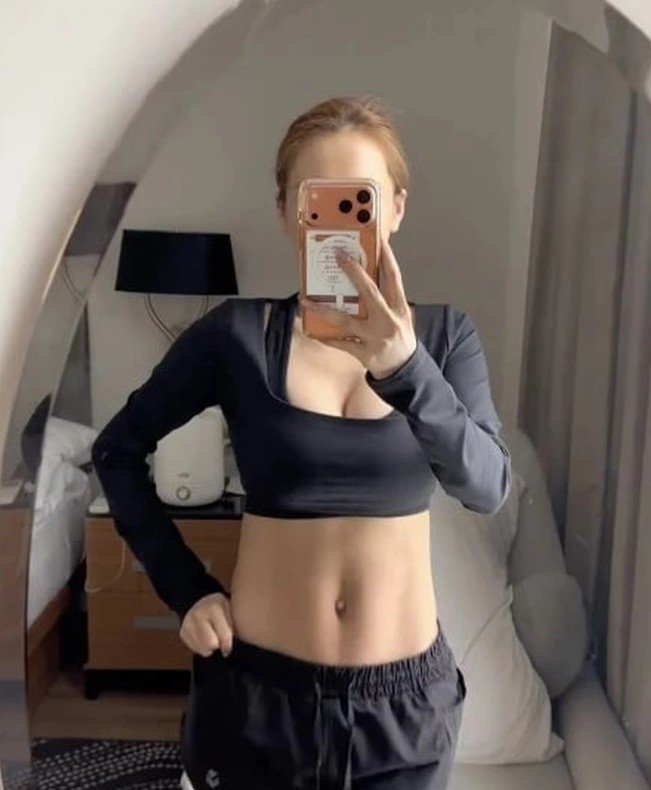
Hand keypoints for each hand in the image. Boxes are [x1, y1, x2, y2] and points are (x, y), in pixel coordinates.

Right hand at [179, 592, 233, 657]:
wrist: (199, 599)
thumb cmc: (219, 606)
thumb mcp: (231, 608)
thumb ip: (235, 624)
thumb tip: (242, 640)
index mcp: (214, 608)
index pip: (224, 636)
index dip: (228, 644)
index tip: (229, 646)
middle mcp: (198, 615)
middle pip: (211, 645)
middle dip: (218, 645)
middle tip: (220, 638)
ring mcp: (188, 624)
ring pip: (203, 650)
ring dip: (210, 647)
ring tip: (212, 636)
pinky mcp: (182, 633)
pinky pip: (195, 649)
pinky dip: (202, 647)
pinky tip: (204, 636)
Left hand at [299, 236, 416, 378]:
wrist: (406, 371)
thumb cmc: (400, 339)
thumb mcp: (400, 317)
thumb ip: (386, 299)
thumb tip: (364, 276)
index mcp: (399, 308)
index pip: (394, 278)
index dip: (387, 258)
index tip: (379, 241)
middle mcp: (388, 321)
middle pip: (370, 292)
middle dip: (354, 272)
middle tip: (338, 255)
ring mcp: (375, 338)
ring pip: (346, 320)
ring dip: (324, 309)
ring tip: (306, 300)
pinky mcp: (364, 354)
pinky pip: (340, 343)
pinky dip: (325, 337)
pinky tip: (311, 330)